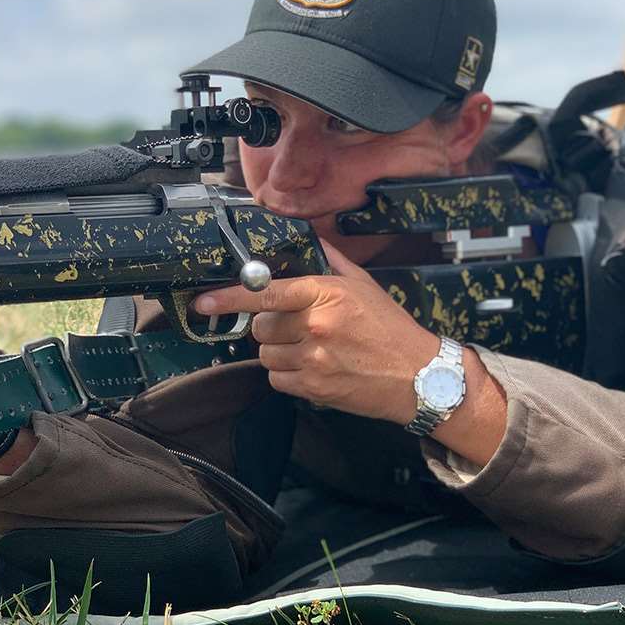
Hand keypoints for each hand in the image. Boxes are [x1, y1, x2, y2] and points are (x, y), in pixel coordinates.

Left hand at [190, 241, 438, 422]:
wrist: (420, 377)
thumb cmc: (392, 330)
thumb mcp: (365, 286)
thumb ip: (331, 260)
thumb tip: (305, 236)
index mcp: (326, 295)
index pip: (265, 293)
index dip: (229, 297)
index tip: (204, 301)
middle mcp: (316, 326)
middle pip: (261, 327)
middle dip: (272, 327)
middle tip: (299, 328)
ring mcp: (313, 359)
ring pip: (266, 354)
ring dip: (280, 352)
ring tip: (311, 349)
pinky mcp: (313, 388)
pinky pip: (277, 379)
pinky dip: (289, 375)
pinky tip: (315, 368)